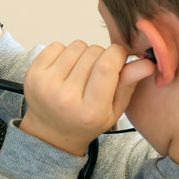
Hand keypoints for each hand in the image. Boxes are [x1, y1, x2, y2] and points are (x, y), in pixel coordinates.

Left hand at [20, 40, 154, 155]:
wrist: (51, 133)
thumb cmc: (86, 121)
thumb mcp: (114, 110)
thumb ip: (128, 84)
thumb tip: (146, 62)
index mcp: (90, 110)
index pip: (107, 65)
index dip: (118, 53)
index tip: (119, 57)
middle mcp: (65, 98)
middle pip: (93, 52)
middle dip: (101, 55)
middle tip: (97, 72)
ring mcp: (45, 85)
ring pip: (76, 46)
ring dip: (83, 54)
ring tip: (81, 72)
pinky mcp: (32, 74)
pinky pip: (56, 45)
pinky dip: (65, 53)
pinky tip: (65, 70)